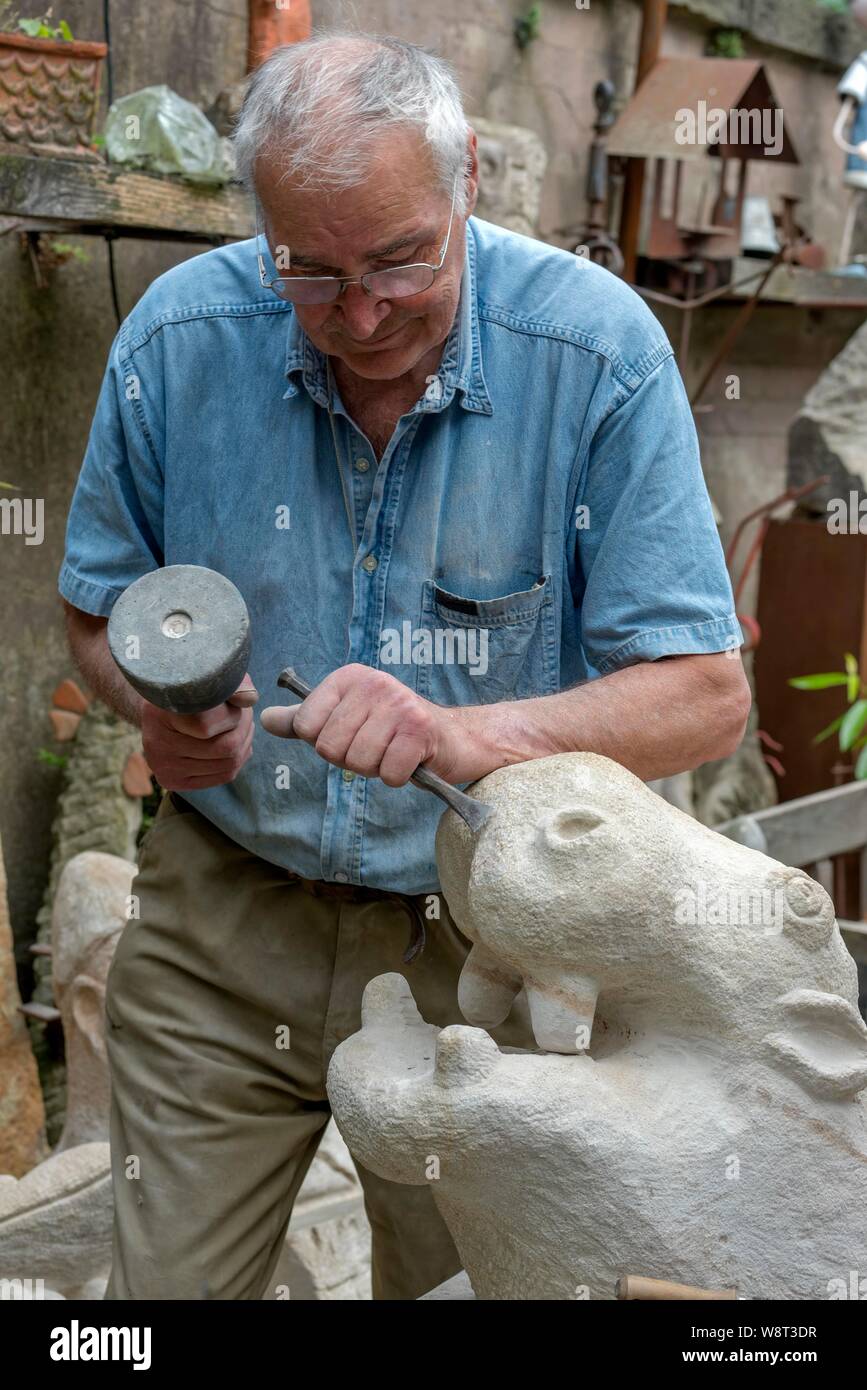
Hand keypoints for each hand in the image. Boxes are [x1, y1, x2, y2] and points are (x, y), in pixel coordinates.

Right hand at [141, 674, 257, 790]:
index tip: (234, 701)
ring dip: (245, 743)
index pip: (207, 725)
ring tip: (241, 726)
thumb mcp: (206, 676)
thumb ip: (231, 683)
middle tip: (246, 714)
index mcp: (158, 712)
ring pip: (229, 764)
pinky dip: (238, 759)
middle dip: (244, 729)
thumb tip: (250, 699)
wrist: (157, 712)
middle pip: (225, 748)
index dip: (232, 714)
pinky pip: (223, 776)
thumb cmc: (187, 688)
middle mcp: (156, 743)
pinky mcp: (172, 782)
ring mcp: (163, 766)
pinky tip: (236, 742)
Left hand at [259, 664, 481, 785]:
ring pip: (358, 762)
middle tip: (376, 747)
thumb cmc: (392, 730)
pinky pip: (387, 774)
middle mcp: (373, 683)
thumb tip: (264, 718)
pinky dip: (397, 777)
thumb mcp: (345, 718)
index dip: (326, 743)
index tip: (352, 734)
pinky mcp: (420, 731)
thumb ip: (304, 719)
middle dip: (351, 760)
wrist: (453, 738)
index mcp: (348, 677)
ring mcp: (399, 705)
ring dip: (375, 769)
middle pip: (330, 748)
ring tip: (393, 752)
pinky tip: (408, 761)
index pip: (305, 726)